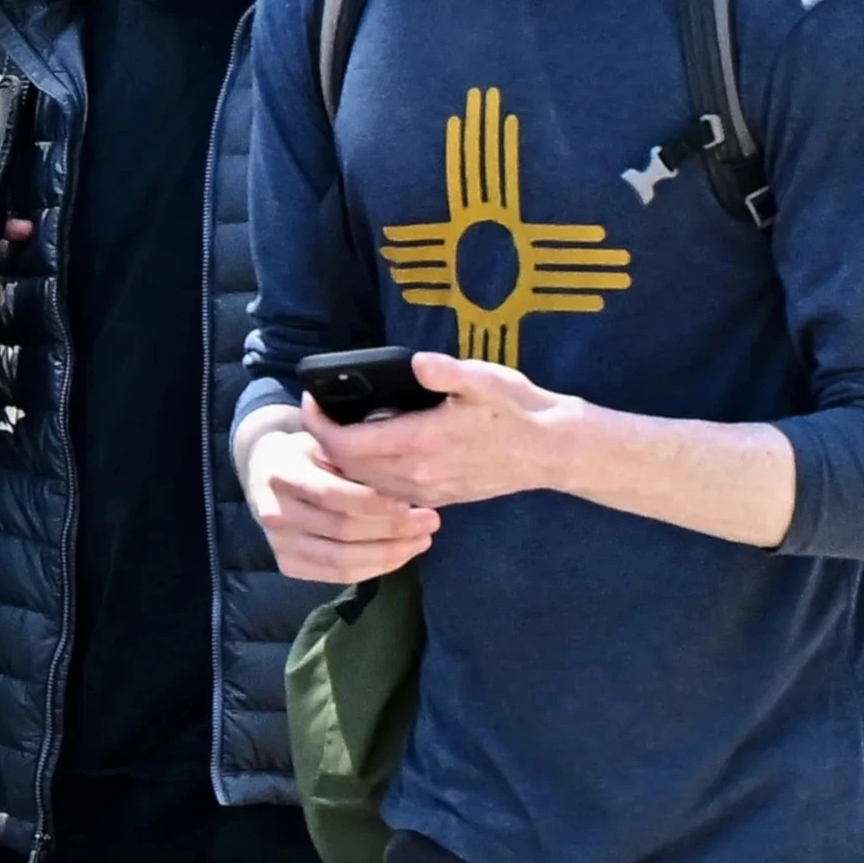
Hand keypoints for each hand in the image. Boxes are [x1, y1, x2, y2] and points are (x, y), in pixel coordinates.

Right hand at [241, 416, 438, 584]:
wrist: (266, 472)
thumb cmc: (309, 453)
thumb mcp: (326, 442)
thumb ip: (355, 459)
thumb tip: (406, 476)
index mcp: (283, 473)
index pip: (333, 495)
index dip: (376, 504)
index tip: (413, 503)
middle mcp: (275, 512)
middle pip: (341, 530)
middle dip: (393, 530)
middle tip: (431, 522)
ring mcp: (278, 543)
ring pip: (341, 559)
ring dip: (389, 554)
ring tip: (422, 540)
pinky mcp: (287, 564)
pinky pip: (336, 574)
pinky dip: (373, 568)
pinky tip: (400, 556)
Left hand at [307, 353, 574, 511]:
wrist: (552, 451)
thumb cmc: (518, 411)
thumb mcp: (485, 380)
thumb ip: (447, 372)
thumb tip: (416, 363)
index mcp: (420, 442)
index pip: (346, 443)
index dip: (319, 424)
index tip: (311, 402)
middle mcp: (416, 474)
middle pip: (347, 467)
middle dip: (324, 443)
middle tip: (320, 415)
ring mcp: (426, 491)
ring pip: (363, 484)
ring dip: (345, 462)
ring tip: (340, 434)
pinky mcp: (438, 499)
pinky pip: (387, 493)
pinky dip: (368, 476)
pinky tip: (374, 456)